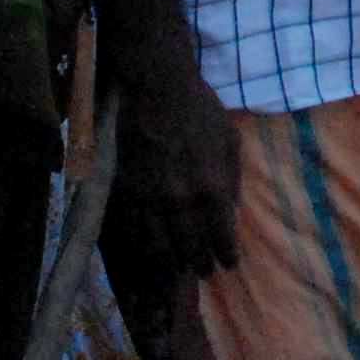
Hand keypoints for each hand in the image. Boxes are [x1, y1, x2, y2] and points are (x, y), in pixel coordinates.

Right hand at [115, 65, 244, 278]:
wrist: (157, 89)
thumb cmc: (201, 111)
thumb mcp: (231, 142)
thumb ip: (231, 182)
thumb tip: (231, 214)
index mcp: (212, 186)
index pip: (221, 237)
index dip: (226, 255)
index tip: (228, 264)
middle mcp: (181, 200)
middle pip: (191, 248)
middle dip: (201, 264)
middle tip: (205, 271)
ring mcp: (151, 198)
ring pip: (160, 248)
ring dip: (172, 264)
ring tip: (180, 270)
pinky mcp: (128, 192)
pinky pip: (135, 232)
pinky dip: (145, 250)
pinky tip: (152, 255)